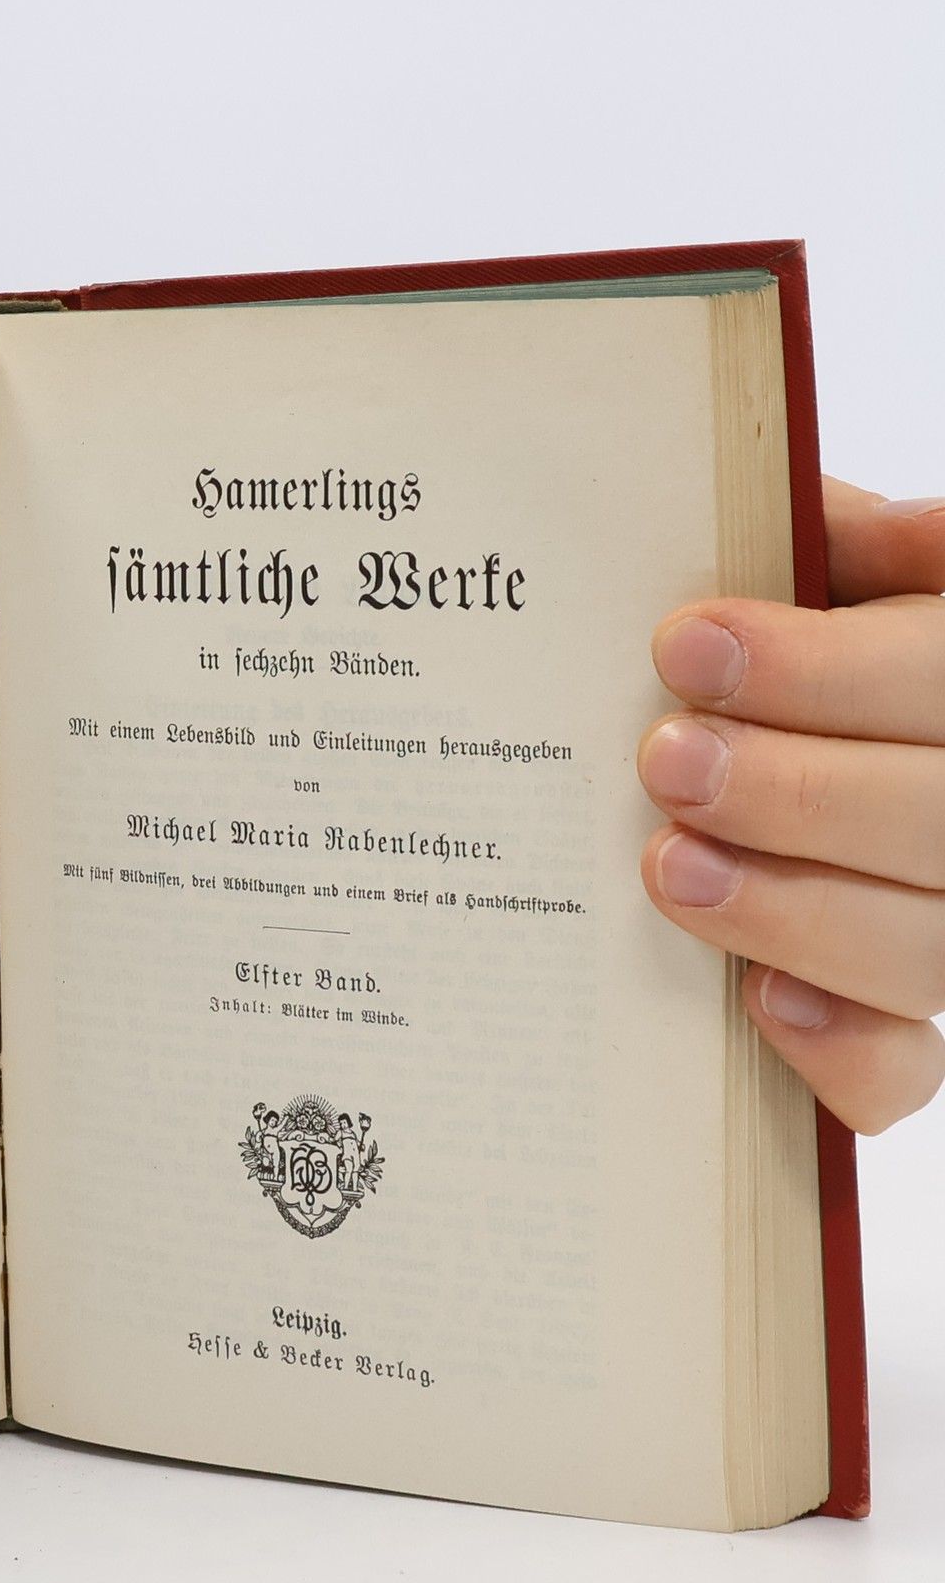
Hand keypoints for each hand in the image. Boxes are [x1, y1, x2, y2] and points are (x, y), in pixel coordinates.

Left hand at [639, 477, 944, 1133]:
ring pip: (927, 950)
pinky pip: (903, 1072)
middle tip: (664, 760)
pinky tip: (759, 1001)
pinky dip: (841, 1051)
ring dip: (794, 907)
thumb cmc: (819, 657)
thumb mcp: (848, 581)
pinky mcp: (908, 1030)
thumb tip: (803, 509)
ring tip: (667, 865)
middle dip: (798, 788)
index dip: (825, 668)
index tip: (685, 645)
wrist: (788, 752)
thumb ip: (845, 548)